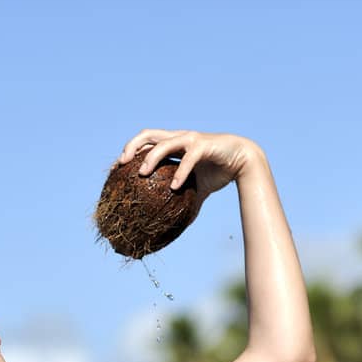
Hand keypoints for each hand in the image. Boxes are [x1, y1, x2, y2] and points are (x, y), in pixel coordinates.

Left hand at [116, 129, 262, 201]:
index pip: (146, 142)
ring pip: (164, 144)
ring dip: (151, 157)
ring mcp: (190, 139)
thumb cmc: (218, 172)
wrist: (243, 162)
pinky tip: (174, 187)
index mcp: (174, 144)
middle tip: (122, 164)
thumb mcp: (197, 189)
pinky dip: (180, 172)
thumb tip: (174, 227)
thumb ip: (183, 200)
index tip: (117, 168)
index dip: (130, 151)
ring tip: (141, 173)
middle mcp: (179, 138)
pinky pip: (188, 159)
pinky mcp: (203, 146)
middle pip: (148, 134)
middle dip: (132, 146)